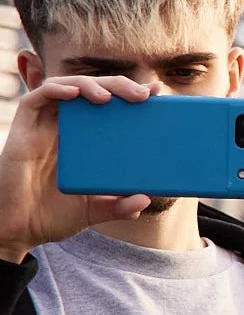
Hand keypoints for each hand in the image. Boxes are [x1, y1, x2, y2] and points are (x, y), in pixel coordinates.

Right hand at [0, 75, 156, 262]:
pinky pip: (37, 98)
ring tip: (112, 95)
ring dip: (91, 84)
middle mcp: (66, 128)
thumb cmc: (52, 216)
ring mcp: (44, 126)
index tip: (156, 93)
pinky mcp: (23, 129)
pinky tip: (76, 93)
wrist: (17, 230)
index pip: (109, 106)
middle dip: (119, 85)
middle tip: (144, 93)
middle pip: (93, 91)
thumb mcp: (94, 212)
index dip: (130, 94)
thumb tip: (145, 199)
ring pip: (67, 87)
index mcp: (85, 141)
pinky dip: (57, 89)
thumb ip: (119, 207)